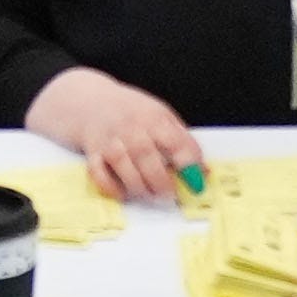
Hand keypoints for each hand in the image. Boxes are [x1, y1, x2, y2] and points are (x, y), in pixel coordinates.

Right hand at [23, 69, 195, 211]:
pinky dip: (110, 187)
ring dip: (139, 186)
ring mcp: (110, 140)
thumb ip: (183, 142)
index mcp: (154, 118)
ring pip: (123, 166)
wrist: (92, 101)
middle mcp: (131, 128)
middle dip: (161, 181)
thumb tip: (204, 171)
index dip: (188, 163)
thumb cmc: (133, 112)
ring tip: (150, 194)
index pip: (175, 140)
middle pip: (147, 156)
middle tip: (170, 195)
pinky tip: (123, 193)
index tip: (196, 181)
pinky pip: (98, 173)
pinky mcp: (93, 152)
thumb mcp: (162, 116)